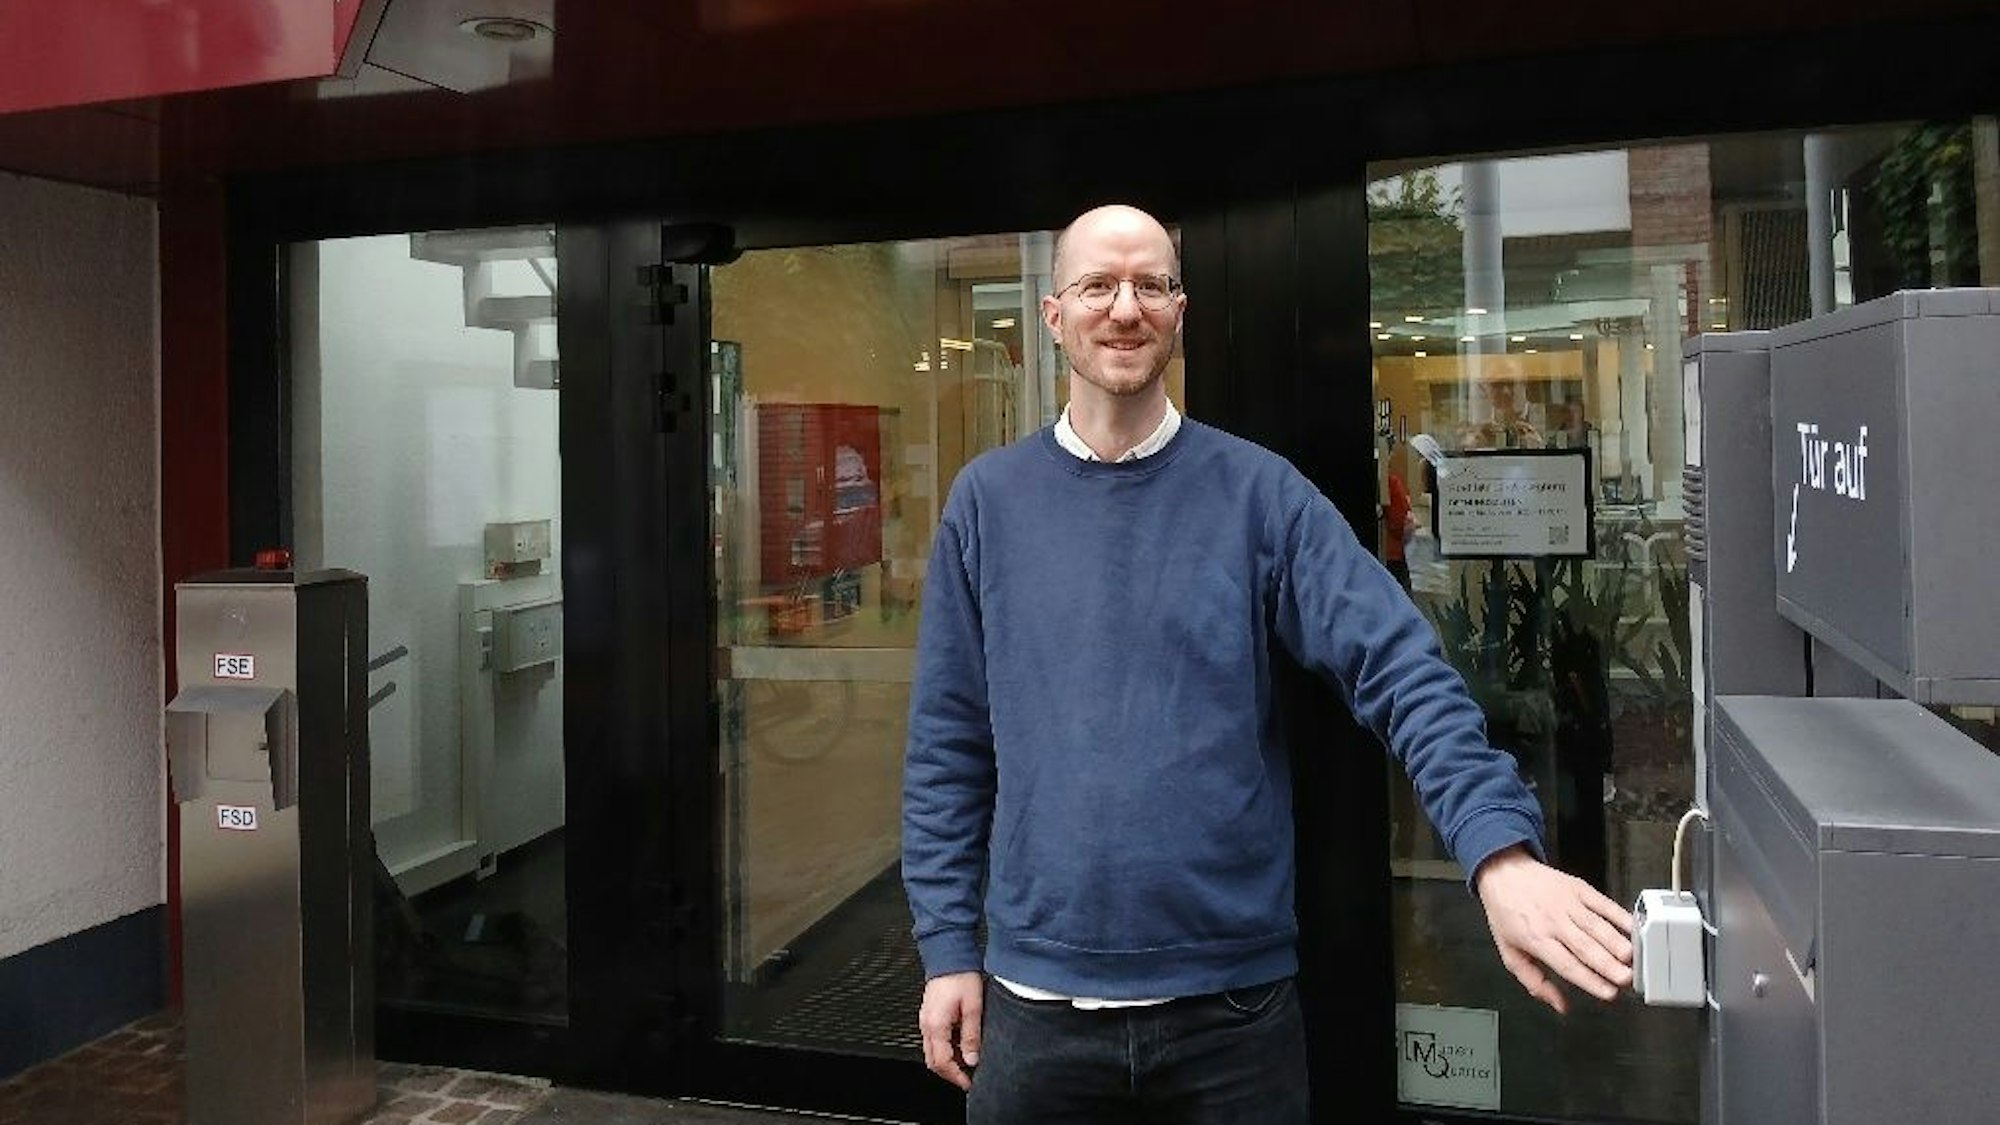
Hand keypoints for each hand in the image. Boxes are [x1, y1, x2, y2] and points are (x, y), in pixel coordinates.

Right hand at [918, 972, 983, 1089]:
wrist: (949, 953)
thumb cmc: (960, 975)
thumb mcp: (973, 1007)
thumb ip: (971, 1035)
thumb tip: (971, 1058)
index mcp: (936, 1025)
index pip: (942, 1062)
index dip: (956, 1076)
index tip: (968, 1083)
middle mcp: (926, 1024)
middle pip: (933, 1061)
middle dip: (949, 1073)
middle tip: (966, 1077)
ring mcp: (925, 1019)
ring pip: (932, 1051)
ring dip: (947, 1061)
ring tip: (966, 1062)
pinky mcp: (929, 1014)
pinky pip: (933, 1039)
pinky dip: (944, 1048)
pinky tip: (959, 1045)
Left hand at [1473, 845, 1633, 1013]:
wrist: (1504, 873)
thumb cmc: (1507, 913)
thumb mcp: (1510, 952)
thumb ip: (1535, 982)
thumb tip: (1560, 1005)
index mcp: (1536, 939)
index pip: (1567, 965)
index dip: (1590, 980)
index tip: (1608, 993)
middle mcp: (1554, 921)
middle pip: (1586, 947)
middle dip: (1609, 965)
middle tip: (1627, 979)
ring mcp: (1568, 904)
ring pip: (1597, 926)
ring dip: (1617, 943)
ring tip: (1633, 959)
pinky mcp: (1579, 888)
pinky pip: (1603, 903)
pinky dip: (1620, 916)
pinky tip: (1632, 929)